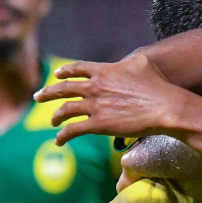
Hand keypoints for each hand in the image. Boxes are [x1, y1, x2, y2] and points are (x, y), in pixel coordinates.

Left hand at [36, 53, 201, 144]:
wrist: (164, 107)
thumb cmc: (157, 85)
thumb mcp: (142, 63)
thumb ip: (128, 61)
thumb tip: (127, 61)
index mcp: (103, 70)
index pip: (77, 69)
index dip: (64, 72)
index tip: (56, 76)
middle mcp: (94, 86)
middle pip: (63, 89)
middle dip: (47, 93)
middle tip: (37, 97)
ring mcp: (95, 106)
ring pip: (65, 110)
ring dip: (56, 117)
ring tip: (52, 122)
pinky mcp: (98, 125)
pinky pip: (73, 130)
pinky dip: (63, 136)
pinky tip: (58, 141)